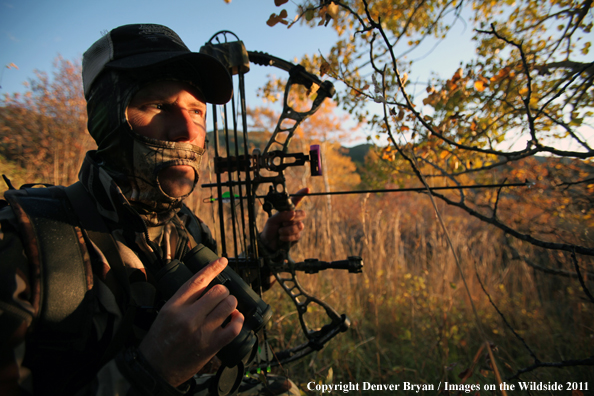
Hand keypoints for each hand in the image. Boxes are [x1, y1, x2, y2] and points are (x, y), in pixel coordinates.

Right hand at [139, 258, 243, 386]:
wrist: (154, 369)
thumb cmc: (159, 340)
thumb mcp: (165, 313)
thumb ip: (184, 299)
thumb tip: (206, 286)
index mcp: (174, 306)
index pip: (198, 280)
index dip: (213, 268)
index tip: (222, 261)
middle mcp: (188, 317)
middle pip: (218, 291)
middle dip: (223, 291)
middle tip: (220, 297)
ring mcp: (201, 332)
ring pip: (229, 305)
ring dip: (231, 304)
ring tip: (227, 307)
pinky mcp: (211, 346)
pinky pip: (234, 327)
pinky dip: (238, 320)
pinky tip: (234, 319)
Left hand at [260, 187, 308, 250]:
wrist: (267, 243)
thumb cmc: (270, 229)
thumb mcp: (272, 220)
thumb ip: (281, 215)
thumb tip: (293, 213)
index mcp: (287, 211)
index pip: (295, 201)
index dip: (301, 194)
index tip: (307, 189)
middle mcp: (293, 218)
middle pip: (302, 214)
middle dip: (293, 218)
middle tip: (283, 222)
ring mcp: (296, 227)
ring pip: (299, 225)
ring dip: (287, 229)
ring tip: (280, 231)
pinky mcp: (297, 236)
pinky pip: (296, 235)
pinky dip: (287, 237)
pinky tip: (281, 237)